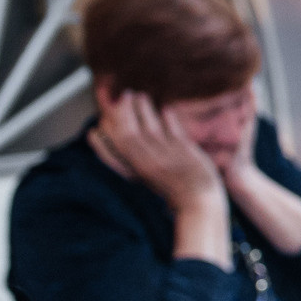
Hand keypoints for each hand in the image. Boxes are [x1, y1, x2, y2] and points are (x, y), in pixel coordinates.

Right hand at [95, 88, 225, 214]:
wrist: (201, 205)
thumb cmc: (175, 191)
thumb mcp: (148, 178)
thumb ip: (136, 160)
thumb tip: (124, 135)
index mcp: (135, 173)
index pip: (109, 154)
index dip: (101, 138)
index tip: (99, 123)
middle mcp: (147, 165)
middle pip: (127, 134)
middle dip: (122, 112)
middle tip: (123, 95)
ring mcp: (167, 158)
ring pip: (148, 128)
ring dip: (142, 109)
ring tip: (139, 95)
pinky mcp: (186, 152)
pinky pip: (174, 131)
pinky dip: (169, 119)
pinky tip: (166, 108)